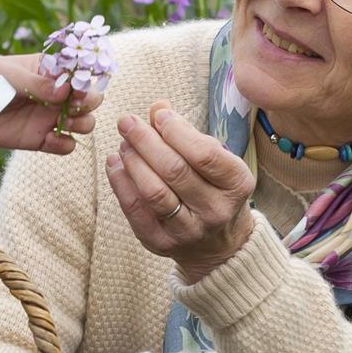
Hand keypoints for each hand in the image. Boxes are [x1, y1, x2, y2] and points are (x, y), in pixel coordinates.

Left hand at [0, 51, 101, 154]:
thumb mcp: (11, 76)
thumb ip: (38, 83)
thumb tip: (66, 89)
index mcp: (54, 73)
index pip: (83, 76)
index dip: (86, 83)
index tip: (77, 88)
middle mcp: (59, 96)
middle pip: (91, 101)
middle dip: (87, 104)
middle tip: (71, 106)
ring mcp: (51, 118)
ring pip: (84, 124)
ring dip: (81, 124)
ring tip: (62, 122)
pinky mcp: (41, 138)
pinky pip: (65, 146)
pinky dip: (64, 144)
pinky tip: (49, 138)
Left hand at [106, 100, 253, 280]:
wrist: (218, 245)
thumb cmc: (214, 189)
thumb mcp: (214, 160)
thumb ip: (187, 133)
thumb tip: (157, 107)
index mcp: (237, 184)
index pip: (204, 154)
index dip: (176, 131)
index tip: (158, 115)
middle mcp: (216, 210)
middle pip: (175, 171)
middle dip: (145, 141)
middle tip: (126, 122)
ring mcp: (189, 231)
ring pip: (154, 192)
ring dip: (132, 162)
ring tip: (123, 143)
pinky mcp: (162, 244)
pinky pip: (136, 212)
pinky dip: (120, 184)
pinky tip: (114, 165)